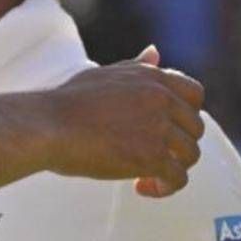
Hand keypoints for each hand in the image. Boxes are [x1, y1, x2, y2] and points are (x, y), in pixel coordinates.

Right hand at [45, 46, 204, 196]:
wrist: (45, 126)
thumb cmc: (66, 103)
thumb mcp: (103, 75)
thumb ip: (135, 67)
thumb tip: (155, 52)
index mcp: (150, 77)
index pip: (194, 93)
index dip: (184, 114)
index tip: (164, 128)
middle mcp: (160, 98)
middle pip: (195, 127)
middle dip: (177, 144)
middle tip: (150, 155)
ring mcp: (158, 126)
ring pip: (190, 154)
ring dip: (171, 167)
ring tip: (145, 175)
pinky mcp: (152, 155)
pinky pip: (177, 178)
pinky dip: (164, 187)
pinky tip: (142, 188)